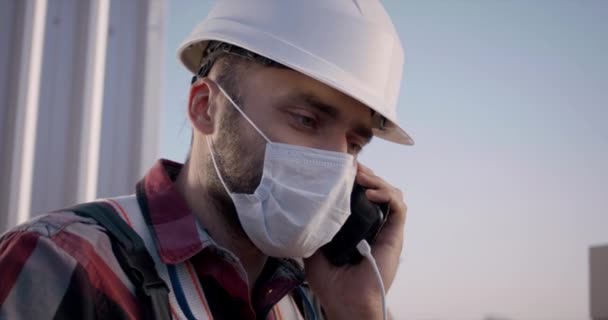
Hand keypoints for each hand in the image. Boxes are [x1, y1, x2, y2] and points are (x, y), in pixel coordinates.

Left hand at [304, 163, 406, 318]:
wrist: (347, 303)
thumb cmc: (332, 284)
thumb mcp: (313, 251)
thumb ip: (312, 231)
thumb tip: (301, 209)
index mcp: (356, 228)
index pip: (360, 196)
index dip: (354, 180)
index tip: (339, 169)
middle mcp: (373, 226)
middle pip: (377, 190)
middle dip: (366, 174)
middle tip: (351, 167)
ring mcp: (385, 230)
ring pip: (390, 193)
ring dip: (377, 180)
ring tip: (361, 177)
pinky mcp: (395, 236)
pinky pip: (399, 207)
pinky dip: (388, 194)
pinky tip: (371, 193)